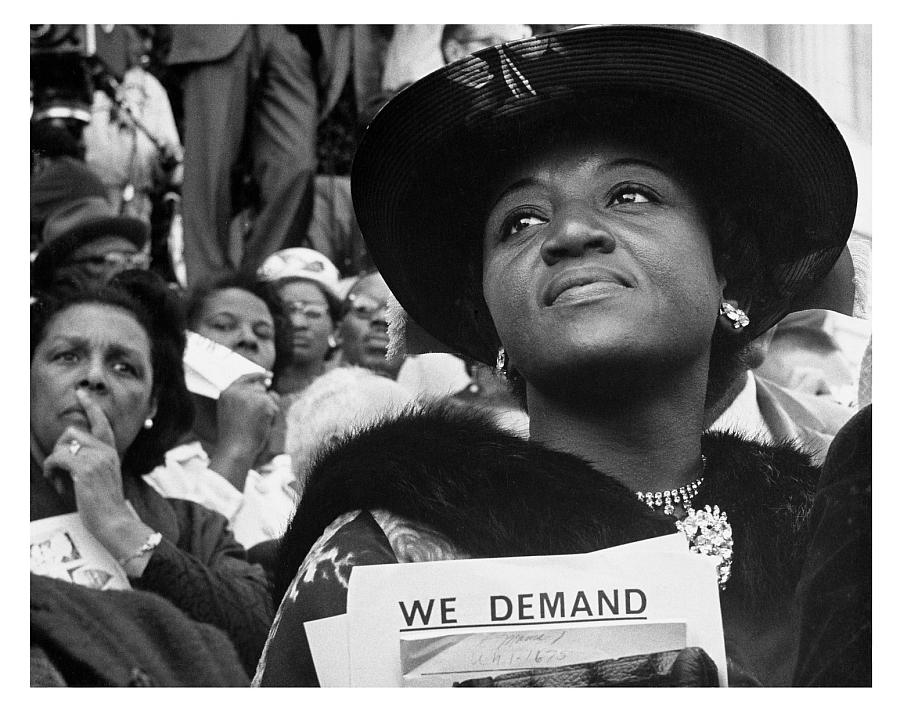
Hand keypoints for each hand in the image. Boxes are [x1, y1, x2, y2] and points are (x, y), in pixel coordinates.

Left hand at [42, 388, 148, 552]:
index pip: (101, 423)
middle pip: (73, 432)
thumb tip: (71, 453)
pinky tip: (56, 481)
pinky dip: (50, 469)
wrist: (114, 521)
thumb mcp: (104, 476)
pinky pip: (58, 458)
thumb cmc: (106, 503)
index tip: (82, 393)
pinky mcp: (85, 469)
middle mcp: (106, 451)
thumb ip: (95, 461)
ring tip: (58, 478)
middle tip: (58, 469)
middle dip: (59, 448)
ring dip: (54, 460)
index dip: (91, 407)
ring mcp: (96, 459)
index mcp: (111, 452)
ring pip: (64, 443)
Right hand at [215, 373, 279, 463]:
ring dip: (268, 410)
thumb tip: (267, 384)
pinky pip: (275, 406)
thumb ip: (244, 397)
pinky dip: (273, 416)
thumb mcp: (231, 411)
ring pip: (269, 397)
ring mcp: (251, 395)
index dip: (257, 375)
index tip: (268, 375)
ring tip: (256, 424)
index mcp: (227, 392)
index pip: (245, 377)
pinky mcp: (263, 402)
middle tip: (255, 419)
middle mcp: (238, 391)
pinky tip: (262, 425)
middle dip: (264, 401)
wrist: (235, 449)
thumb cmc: (234, 436)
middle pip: (260, 388)